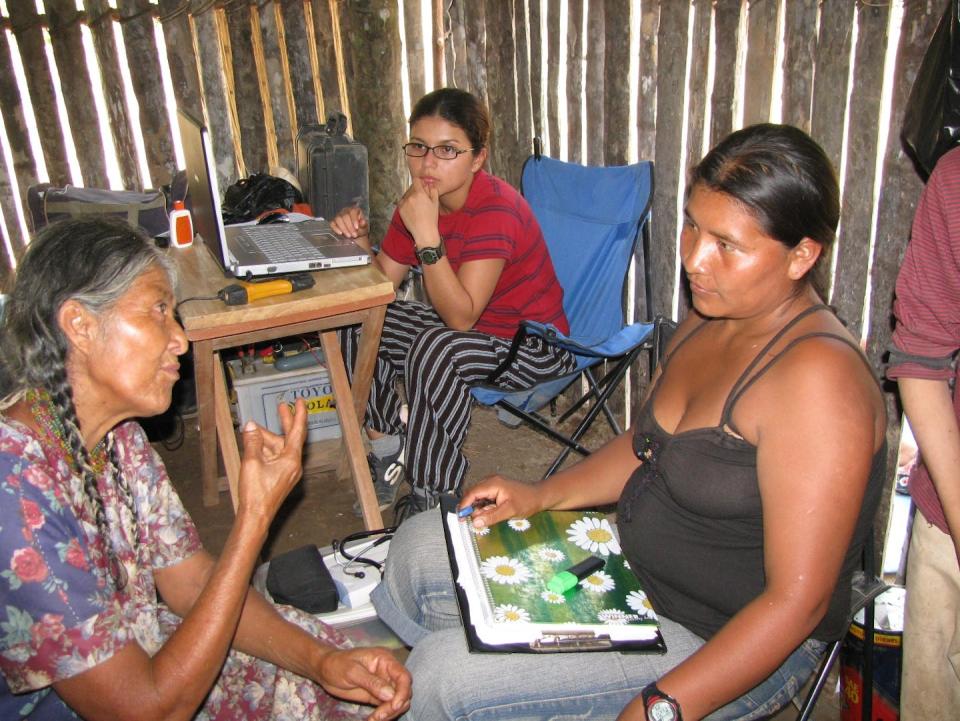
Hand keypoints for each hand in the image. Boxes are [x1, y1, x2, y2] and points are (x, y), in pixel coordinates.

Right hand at [236, 399, 307, 520]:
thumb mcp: (251, 462)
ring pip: (278, 448)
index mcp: (291, 459)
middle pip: (288, 437)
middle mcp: (293, 464)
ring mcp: (288, 471)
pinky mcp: (281, 477)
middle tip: (281, 406)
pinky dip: (265, 450)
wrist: (256, 515)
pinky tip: (253, 446)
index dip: (299, 414)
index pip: (297, 431)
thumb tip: (250, 426)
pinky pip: (275, 458)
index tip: (301, 402)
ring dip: (266, 439)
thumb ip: (252, 442)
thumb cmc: (256, 493)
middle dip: (284, 422)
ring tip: (250, 432)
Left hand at [315, 647, 411, 719]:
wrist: (325, 670)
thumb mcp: (352, 671)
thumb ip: (372, 682)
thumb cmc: (337, 664)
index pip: (403, 676)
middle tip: (378, 717)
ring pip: (398, 702)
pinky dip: (383, 716)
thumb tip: (390, 695)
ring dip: (390, 713)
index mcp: (385, 660)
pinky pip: (388, 708)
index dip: (403, 691)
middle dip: (395, 706)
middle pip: (404, 691)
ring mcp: (385, 685)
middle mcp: (389, 672)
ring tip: (374, 720)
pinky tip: (372, 720)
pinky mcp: (378, 696)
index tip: (395, 705)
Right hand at [330, 206, 369, 242]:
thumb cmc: (360, 229)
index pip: (353, 211)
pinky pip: (332, 223)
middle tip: (354, 235)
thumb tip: (363, 222)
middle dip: (350, 227)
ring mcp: (339, 216)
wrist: (355, 234)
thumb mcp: (364, 227)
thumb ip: (363, 224)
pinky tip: (341, 233)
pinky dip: (335, 228)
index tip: (357, 228)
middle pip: (345, 216)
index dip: (354, 219)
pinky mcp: (334, 222)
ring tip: (349, 236)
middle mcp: (345, 211)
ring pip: (338, 219)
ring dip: (343, 228)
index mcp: (354, 210)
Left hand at [397, 178, 439, 246]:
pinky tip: (412, 211)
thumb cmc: (431, 219)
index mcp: (420, 193)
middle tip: (422, 200)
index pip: (416, 181)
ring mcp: (404, 203)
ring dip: (411, 198)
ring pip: (407, 195)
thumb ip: (433, 190)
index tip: (422, 186)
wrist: (424, 232)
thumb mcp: (436, 203)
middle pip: (411, 188)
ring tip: (417, 207)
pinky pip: (402, 202)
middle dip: (416, 191)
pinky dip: (406, 204)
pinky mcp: (400, 210)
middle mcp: (410, 197)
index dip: (420, 183)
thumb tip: (429, 184)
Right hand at [460, 475, 544, 528]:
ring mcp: (492, 484)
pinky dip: (482, 506)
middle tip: (469, 521)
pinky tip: (488, 513)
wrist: (539, 496)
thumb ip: (491, 516)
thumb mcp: (509, 511)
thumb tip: (475, 522)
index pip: (472, 493)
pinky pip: (483, 497)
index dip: (464, 505)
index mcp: (493, 483)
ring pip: (477, 497)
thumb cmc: (527, 502)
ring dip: (476, 508)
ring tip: (483, 518)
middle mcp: (490, 481)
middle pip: (472, 494)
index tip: (461, 518)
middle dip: (469, 508)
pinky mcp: (495, 489)